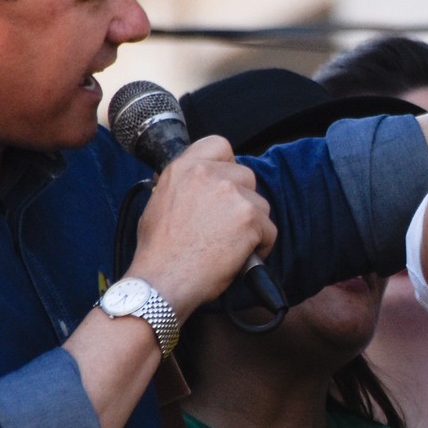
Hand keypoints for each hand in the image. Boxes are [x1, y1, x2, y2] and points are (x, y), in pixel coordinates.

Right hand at [129, 136, 274, 316]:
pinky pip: (269, 230)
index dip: (227, 165)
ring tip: (230, 245)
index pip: (220, 145)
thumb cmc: (159, 252)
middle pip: (246, 176)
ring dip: (251, 224)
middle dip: (242, 200)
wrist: (163, 281)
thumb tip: (195, 183)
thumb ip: (182, 185)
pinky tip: (240, 257)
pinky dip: (261, 245)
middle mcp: (208, 174)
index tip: (225, 183)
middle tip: (226, 225)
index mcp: (184, 168)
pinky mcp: (249, 218)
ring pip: (260, 204)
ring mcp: (231, 194)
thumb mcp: (158, 203)